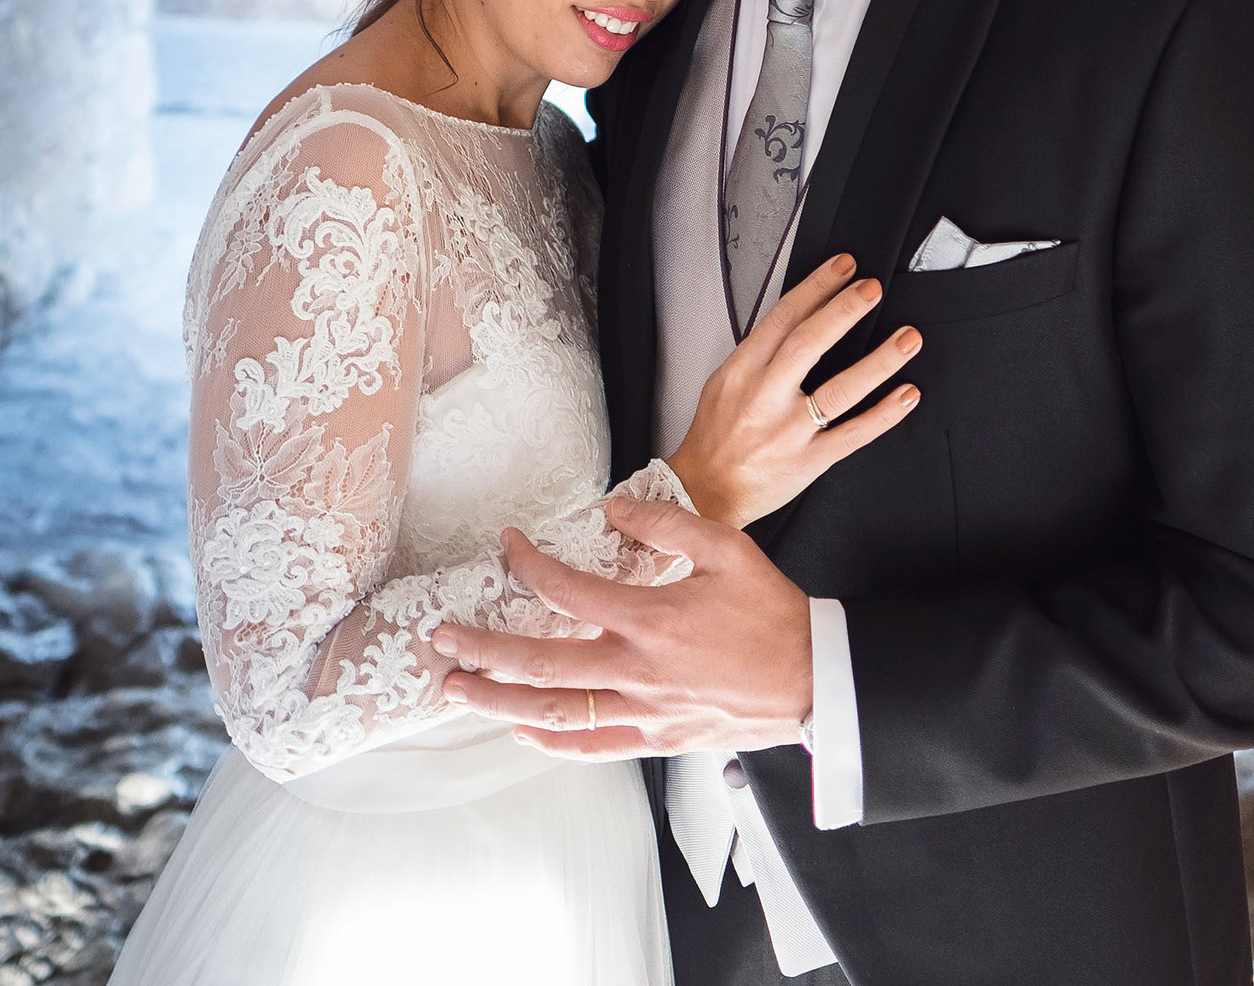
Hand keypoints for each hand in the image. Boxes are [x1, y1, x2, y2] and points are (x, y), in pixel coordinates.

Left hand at [435, 497, 813, 758]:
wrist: (813, 681)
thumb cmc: (772, 615)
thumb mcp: (727, 548)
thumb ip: (666, 523)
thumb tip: (613, 507)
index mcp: (651, 617)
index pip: (565, 590)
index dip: (526, 564)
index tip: (506, 545)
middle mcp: (637, 669)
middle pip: (540, 662)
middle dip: (482, 648)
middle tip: (440, 638)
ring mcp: (644, 710)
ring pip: (554, 712)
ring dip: (499, 701)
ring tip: (458, 690)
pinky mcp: (657, 737)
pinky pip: (593, 746)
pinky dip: (553, 742)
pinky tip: (523, 731)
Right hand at [668, 251, 920, 527]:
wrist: (702, 494)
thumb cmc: (714, 439)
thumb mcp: (722, 383)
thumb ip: (759, 353)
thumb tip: (800, 317)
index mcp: (741, 372)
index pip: (782, 318)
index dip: (815, 288)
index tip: (842, 269)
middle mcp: (764, 398)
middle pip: (808, 345)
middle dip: (843, 312)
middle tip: (871, 290)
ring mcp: (788, 432)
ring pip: (838, 390)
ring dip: (878, 362)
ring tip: (905, 339)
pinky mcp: (808, 462)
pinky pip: (852, 435)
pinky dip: (883, 414)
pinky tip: (905, 395)